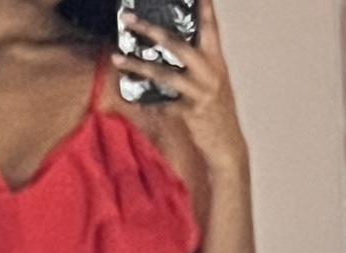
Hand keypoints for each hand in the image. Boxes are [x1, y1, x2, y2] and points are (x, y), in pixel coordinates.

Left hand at [113, 0, 247, 176]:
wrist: (227, 145)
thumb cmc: (217, 113)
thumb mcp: (214, 83)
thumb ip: (199, 65)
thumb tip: (174, 50)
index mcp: (216, 61)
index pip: (210, 27)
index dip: (204, 7)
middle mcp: (210, 72)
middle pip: (177, 45)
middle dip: (150, 30)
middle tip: (129, 20)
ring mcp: (201, 92)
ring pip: (165, 73)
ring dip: (138, 65)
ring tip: (118, 58)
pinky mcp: (191, 112)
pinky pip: (162, 104)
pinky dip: (146, 102)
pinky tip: (132, 99)